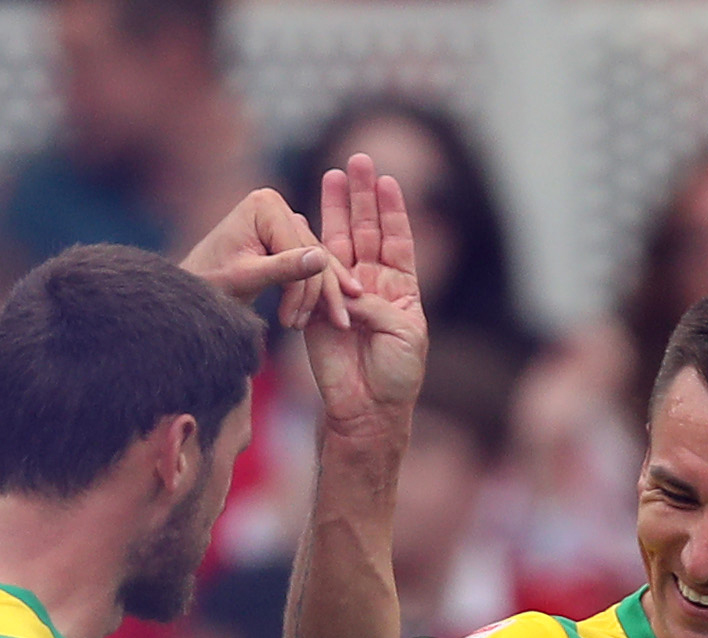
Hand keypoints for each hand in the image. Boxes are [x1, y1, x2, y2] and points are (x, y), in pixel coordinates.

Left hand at [179, 188, 359, 329]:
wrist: (193, 290)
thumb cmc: (210, 283)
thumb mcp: (247, 279)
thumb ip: (284, 269)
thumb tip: (320, 258)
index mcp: (265, 204)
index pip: (297, 249)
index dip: (301, 289)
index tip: (293, 323)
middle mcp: (276, 205)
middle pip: (311, 253)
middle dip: (318, 293)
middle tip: (335, 325)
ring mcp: (282, 219)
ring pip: (316, 261)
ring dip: (323, 294)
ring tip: (336, 322)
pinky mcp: (285, 237)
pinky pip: (311, 264)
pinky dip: (321, 286)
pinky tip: (337, 307)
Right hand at [304, 154, 428, 436]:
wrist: (366, 408)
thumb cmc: (396, 375)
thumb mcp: (402, 333)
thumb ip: (376, 302)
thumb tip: (346, 285)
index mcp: (402, 289)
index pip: (398, 240)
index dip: (393, 209)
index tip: (388, 178)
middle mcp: (373, 285)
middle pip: (367, 231)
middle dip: (362, 196)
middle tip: (357, 159)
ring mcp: (344, 292)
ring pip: (339, 242)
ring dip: (336, 209)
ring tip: (332, 173)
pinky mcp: (318, 306)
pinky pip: (313, 270)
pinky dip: (310, 244)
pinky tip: (305, 216)